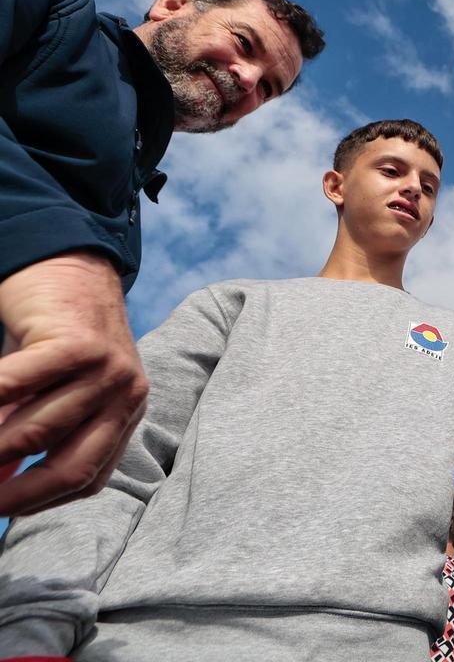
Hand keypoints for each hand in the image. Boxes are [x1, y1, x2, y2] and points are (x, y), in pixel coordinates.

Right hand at [0, 252, 147, 515]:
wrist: (67, 265)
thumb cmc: (49, 339)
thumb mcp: (44, 395)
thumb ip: (28, 439)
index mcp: (124, 416)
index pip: (87, 480)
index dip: (36, 502)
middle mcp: (128, 397)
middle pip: (68, 466)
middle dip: (8, 490)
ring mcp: (110, 370)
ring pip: (38, 432)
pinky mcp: (80, 343)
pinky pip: (19, 386)